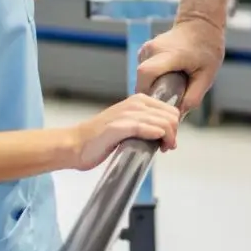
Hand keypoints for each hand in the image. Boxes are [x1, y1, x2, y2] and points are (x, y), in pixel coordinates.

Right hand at [61, 94, 182, 169]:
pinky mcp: (118, 127)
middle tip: (166, 148)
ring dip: (168, 138)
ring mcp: (126, 114)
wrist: (76, 144)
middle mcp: (135, 103)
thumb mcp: (129, 125)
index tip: (168, 141)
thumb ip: (146, 125)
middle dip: (174, 133)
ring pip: (162, 122)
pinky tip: (157, 143)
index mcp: (139, 101)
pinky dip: (155, 135)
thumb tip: (167, 134)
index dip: (174, 127)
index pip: (171, 110)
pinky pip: (144, 128)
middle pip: (171, 116)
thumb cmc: (102, 139)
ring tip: (162, 149)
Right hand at [135, 17, 225, 112]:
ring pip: (141, 74)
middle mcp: (155, 49)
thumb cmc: (207, 49)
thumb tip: (178, 115)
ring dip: (151, 85)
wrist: (201, 24)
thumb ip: (193, 97)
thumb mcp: (207, 76)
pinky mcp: (146, 49)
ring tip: (168, 87)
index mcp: (171, 54)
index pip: (147, 73)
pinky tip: (166, 78)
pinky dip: (152, 77)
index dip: (146, 91)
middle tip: (165, 101)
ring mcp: (148, 47)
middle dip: (150, 92)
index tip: (157, 103)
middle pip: (142, 77)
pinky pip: (144, 69)